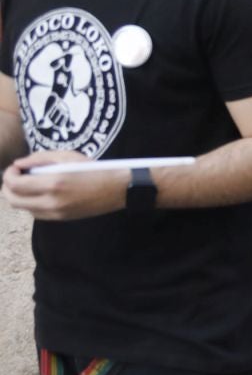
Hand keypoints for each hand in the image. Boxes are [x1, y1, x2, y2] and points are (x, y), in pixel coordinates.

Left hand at [2, 152, 136, 220]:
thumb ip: (39, 158)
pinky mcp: (60, 218)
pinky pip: (35, 213)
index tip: (15, 168)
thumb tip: (19, 164)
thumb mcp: (67, 156)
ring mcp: (55, 213)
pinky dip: (31, 203)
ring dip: (19, 196)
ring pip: (23, 208)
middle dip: (8, 187)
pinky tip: (41, 193)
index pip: (14, 184)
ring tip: (28, 184)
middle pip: (13, 200)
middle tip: (16, 177)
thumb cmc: (94, 169)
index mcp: (53, 183)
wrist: (117, 190)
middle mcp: (51, 201)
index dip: (8, 174)